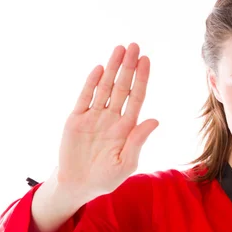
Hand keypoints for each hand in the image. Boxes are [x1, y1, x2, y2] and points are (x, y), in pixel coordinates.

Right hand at [56, 43, 158, 201]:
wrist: (79, 185)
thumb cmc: (106, 177)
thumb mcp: (126, 162)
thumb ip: (138, 140)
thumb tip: (155, 120)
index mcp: (127, 127)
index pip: (137, 97)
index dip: (142, 78)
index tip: (147, 60)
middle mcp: (112, 117)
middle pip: (122, 86)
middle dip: (128, 66)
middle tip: (134, 46)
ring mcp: (94, 116)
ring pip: (105, 87)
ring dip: (112, 68)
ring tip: (120, 49)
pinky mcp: (77, 119)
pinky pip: (85, 97)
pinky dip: (92, 83)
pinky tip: (100, 69)